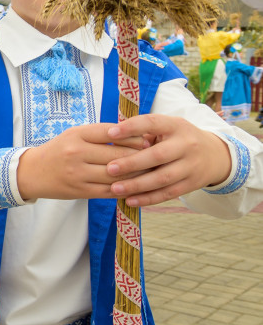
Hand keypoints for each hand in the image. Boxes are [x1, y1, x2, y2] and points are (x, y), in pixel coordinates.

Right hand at [17, 123, 148, 200]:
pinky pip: (109, 191)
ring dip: (136, 176)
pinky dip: (125, 189)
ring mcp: (78, 174)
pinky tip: (136, 187)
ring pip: (116, 175)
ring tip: (151, 173)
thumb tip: (134, 134)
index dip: (132, 137)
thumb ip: (100, 134)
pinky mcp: (80, 191)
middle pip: (117, 156)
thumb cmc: (58, 150)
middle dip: (140, 157)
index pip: (111, 133)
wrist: (33, 172)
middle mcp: (77, 153)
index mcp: (77, 135)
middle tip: (156, 157)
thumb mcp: (74, 134)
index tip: (148, 139)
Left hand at [106, 114, 230, 206]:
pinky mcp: (192, 184)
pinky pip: (168, 193)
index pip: (153, 123)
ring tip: (115, 188)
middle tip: (109, 169)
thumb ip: (144, 131)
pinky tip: (130, 201)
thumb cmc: (178, 138)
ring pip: (163, 178)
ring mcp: (191, 166)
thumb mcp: (167, 127)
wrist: (215, 155)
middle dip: (132, 163)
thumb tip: (109, 136)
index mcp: (176, 125)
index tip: (110, 134)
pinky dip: (148, 198)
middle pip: (158, 155)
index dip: (131, 128)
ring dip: (137, 185)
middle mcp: (186, 145)